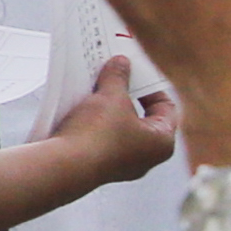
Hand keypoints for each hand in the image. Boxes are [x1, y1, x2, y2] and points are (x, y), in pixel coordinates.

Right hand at [45, 55, 180, 192]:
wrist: (64, 165)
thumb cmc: (97, 136)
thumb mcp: (111, 96)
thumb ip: (118, 77)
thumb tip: (122, 63)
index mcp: (162, 143)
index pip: (167, 108)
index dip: (151, 87)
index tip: (136, 73)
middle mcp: (146, 158)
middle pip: (142, 118)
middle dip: (126, 96)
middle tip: (114, 77)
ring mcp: (122, 165)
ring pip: (119, 129)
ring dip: (108, 109)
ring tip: (96, 89)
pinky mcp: (98, 166)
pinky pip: (101, 140)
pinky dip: (94, 123)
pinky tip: (81, 108)